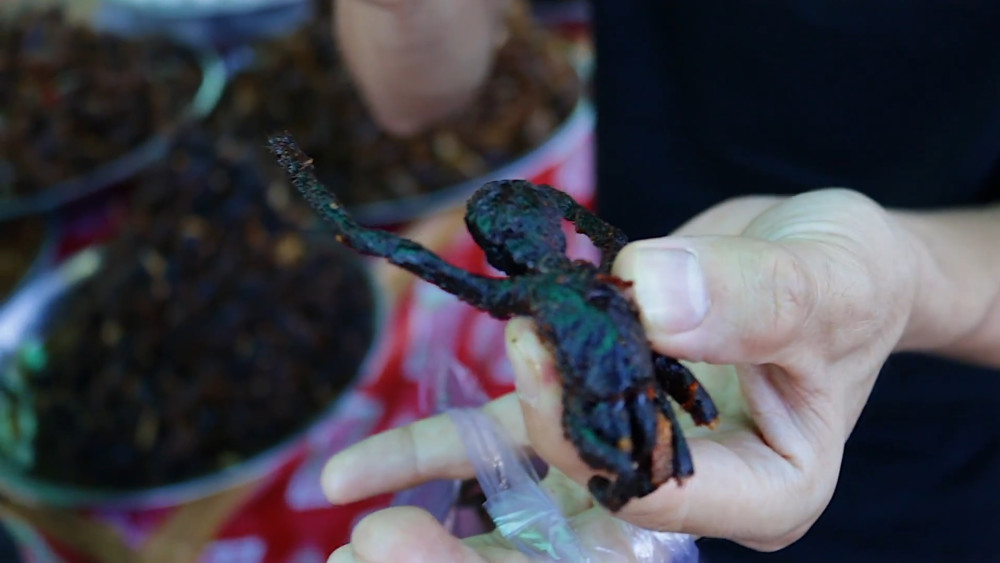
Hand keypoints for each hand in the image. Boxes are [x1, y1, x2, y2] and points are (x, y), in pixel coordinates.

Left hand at [322, 188, 919, 559]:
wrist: (817, 262)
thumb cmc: (847, 275)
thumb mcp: (826, 277)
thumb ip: (751, 296)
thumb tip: (650, 293)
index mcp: (766, 489)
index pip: (663, 487)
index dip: (587, 430)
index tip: (535, 344)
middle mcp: (689, 491)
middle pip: (579, 540)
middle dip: (480, 554)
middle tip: (382, 546)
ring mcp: (627, 455)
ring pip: (528, 504)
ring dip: (440, 519)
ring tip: (351, 519)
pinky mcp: (585, 413)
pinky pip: (504, 442)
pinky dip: (433, 452)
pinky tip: (353, 476)